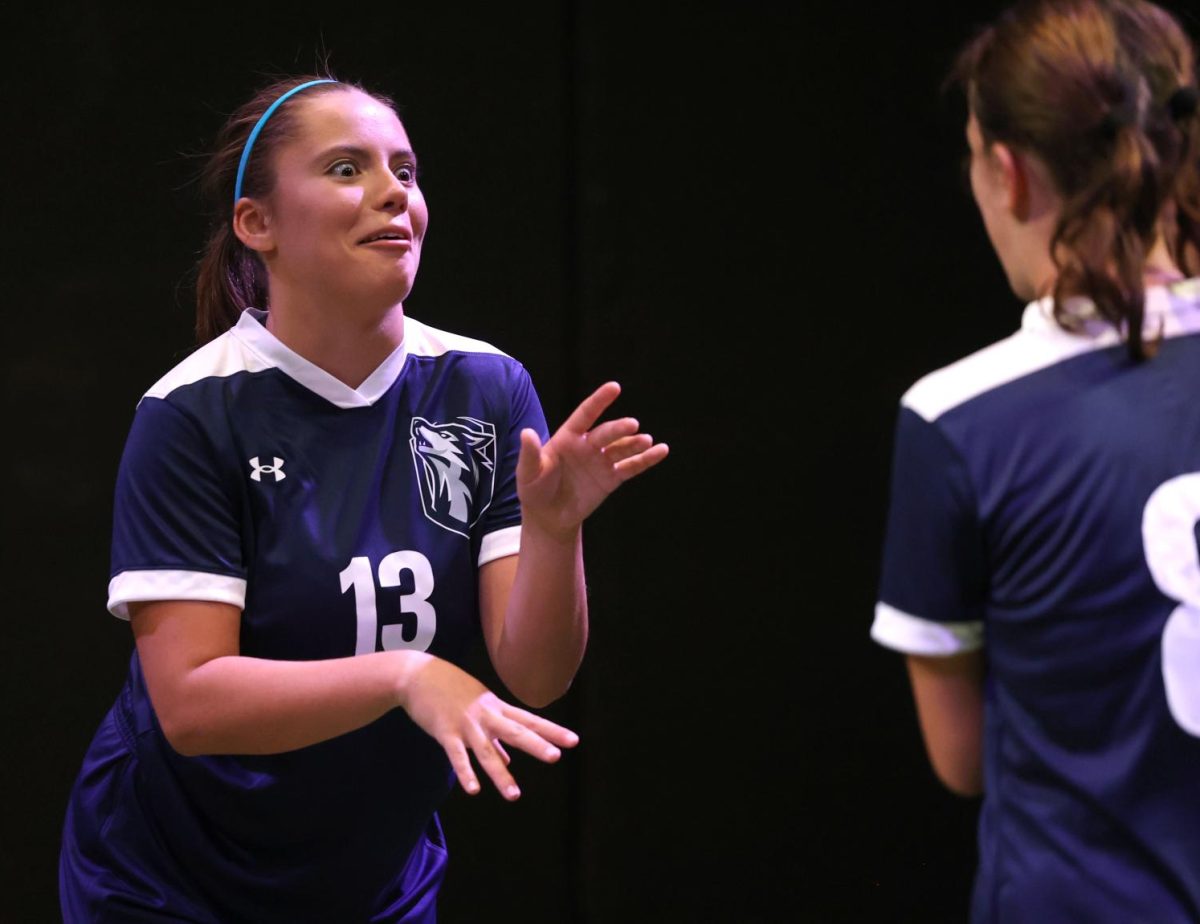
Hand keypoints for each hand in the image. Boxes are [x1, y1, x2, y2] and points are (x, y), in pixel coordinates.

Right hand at [398, 653, 578, 799]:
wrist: (417, 675)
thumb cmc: (450, 689)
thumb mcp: (478, 706)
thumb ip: (494, 737)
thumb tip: (507, 760)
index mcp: (497, 708)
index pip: (530, 721)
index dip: (552, 731)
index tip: (574, 740)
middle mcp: (486, 716)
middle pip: (516, 732)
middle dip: (536, 745)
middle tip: (555, 757)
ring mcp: (466, 725)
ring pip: (487, 751)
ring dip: (500, 774)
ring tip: (514, 795)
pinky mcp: (445, 733)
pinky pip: (457, 756)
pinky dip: (465, 773)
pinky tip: (473, 790)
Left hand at [516, 382, 668, 539]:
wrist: (548, 517)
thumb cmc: (534, 490)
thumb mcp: (527, 473)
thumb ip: (530, 454)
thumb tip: (526, 433)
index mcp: (567, 438)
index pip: (585, 415)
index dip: (599, 401)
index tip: (614, 387)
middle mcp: (587, 445)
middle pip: (606, 433)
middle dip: (618, 429)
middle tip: (632, 425)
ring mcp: (601, 461)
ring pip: (622, 448)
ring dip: (635, 444)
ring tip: (647, 440)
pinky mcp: (611, 478)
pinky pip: (632, 467)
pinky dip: (647, 459)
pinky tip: (661, 451)